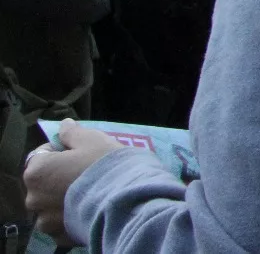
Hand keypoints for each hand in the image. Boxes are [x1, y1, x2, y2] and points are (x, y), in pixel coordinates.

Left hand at [24, 119, 121, 243]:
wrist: (124, 201)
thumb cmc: (105, 165)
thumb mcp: (91, 139)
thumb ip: (72, 132)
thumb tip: (64, 125)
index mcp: (36, 172)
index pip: (42, 155)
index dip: (61, 151)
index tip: (80, 152)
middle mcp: (33, 198)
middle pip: (45, 181)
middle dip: (61, 176)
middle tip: (87, 172)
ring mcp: (45, 220)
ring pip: (53, 203)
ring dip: (65, 197)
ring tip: (91, 192)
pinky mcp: (60, 236)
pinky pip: (62, 221)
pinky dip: (72, 215)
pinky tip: (91, 206)